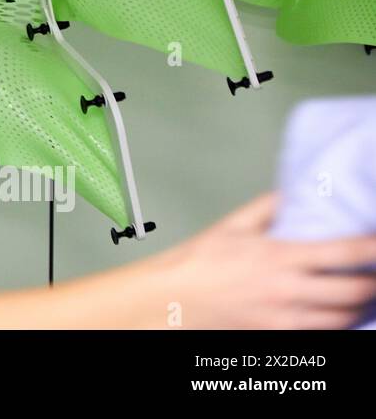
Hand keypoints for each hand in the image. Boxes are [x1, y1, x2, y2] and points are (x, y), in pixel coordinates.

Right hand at [138, 192, 375, 328]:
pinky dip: (337, 323)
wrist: (173, 298)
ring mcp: (285, 318)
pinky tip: (339, 314)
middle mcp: (288, 290)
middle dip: (375, 283)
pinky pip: (322, 333)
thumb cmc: (199, 261)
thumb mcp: (231, 226)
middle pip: (354, 292)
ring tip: (364, 294)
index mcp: (279, 256)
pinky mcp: (278, 335)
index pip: (343, 253)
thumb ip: (266, 208)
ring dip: (359, 306)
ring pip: (343, 318)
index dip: (373, 247)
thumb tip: (291, 193)